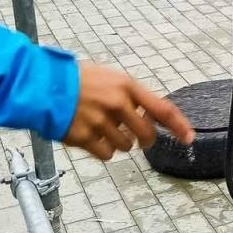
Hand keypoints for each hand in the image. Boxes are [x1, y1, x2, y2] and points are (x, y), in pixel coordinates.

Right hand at [63, 62, 193, 159]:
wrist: (43, 85)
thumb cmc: (77, 80)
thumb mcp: (109, 78)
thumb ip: (130, 96)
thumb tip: (148, 116)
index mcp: (126, 86)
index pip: (162, 109)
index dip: (179, 125)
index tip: (189, 138)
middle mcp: (117, 104)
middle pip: (147, 135)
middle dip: (144, 139)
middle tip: (135, 136)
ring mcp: (101, 122)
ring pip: (126, 146)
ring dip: (119, 143)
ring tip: (102, 128)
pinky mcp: (85, 137)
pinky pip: (107, 154)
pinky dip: (103, 151)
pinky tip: (92, 137)